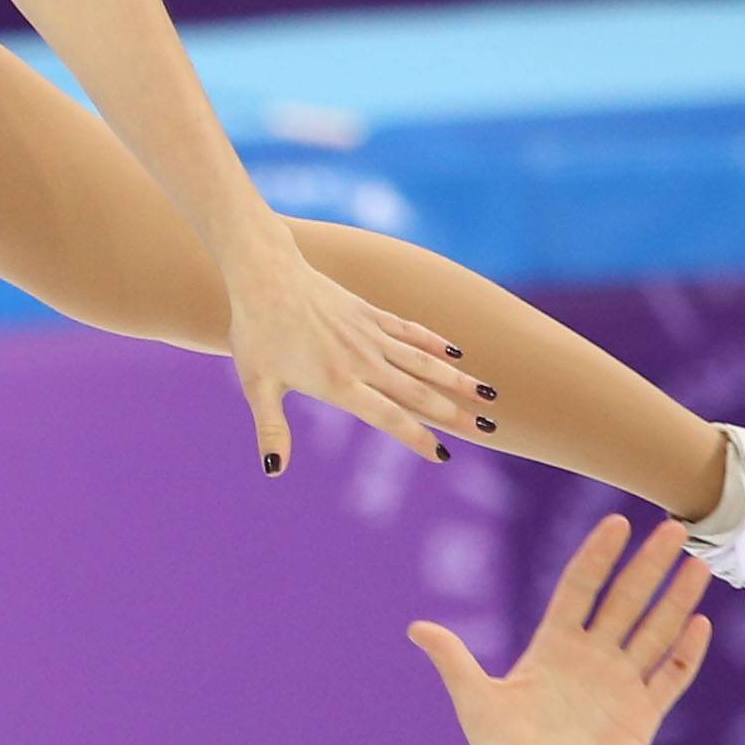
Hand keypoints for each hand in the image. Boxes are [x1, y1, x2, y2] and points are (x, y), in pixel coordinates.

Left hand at [224, 250, 481, 472]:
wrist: (264, 274)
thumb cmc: (256, 333)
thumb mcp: (257, 385)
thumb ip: (271, 429)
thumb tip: (275, 469)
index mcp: (338, 383)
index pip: (389, 417)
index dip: (417, 438)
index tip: (443, 455)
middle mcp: (363, 360)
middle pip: (418, 391)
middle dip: (454, 413)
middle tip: (487, 429)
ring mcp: (369, 334)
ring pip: (423, 361)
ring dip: (457, 379)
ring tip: (488, 394)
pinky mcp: (369, 313)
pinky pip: (409, 331)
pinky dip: (434, 342)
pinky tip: (456, 353)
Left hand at [407, 514, 711, 744]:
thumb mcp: (476, 703)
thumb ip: (454, 662)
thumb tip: (415, 627)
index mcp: (553, 647)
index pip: (580, 589)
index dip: (598, 556)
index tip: (618, 523)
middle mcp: (591, 658)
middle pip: (626, 600)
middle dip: (649, 566)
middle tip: (675, 529)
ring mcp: (620, 685)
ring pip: (655, 632)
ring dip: (677, 600)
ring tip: (698, 566)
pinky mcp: (642, 716)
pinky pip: (671, 677)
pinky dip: (687, 653)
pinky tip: (701, 623)